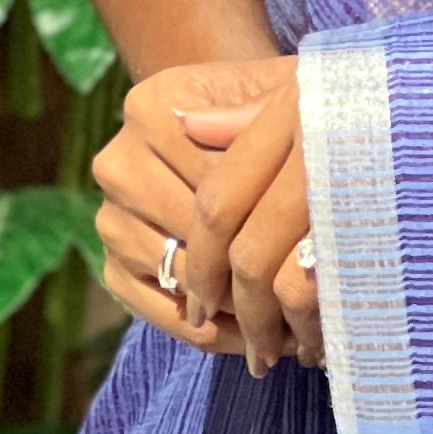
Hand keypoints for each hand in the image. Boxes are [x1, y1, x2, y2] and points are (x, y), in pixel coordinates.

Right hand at [91, 55, 318, 372]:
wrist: (219, 126)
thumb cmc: (263, 114)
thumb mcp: (277, 99)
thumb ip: (272, 120)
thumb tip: (278, 162)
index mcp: (149, 111)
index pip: (218, 181)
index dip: (273, 216)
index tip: (323, 247)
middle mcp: (117, 164)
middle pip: (198, 234)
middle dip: (259, 269)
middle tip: (319, 299)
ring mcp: (109, 220)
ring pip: (183, 277)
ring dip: (241, 308)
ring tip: (300, 322)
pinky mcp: (111, 268)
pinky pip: (163, 314)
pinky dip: (213, 333)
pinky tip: (259, 334)